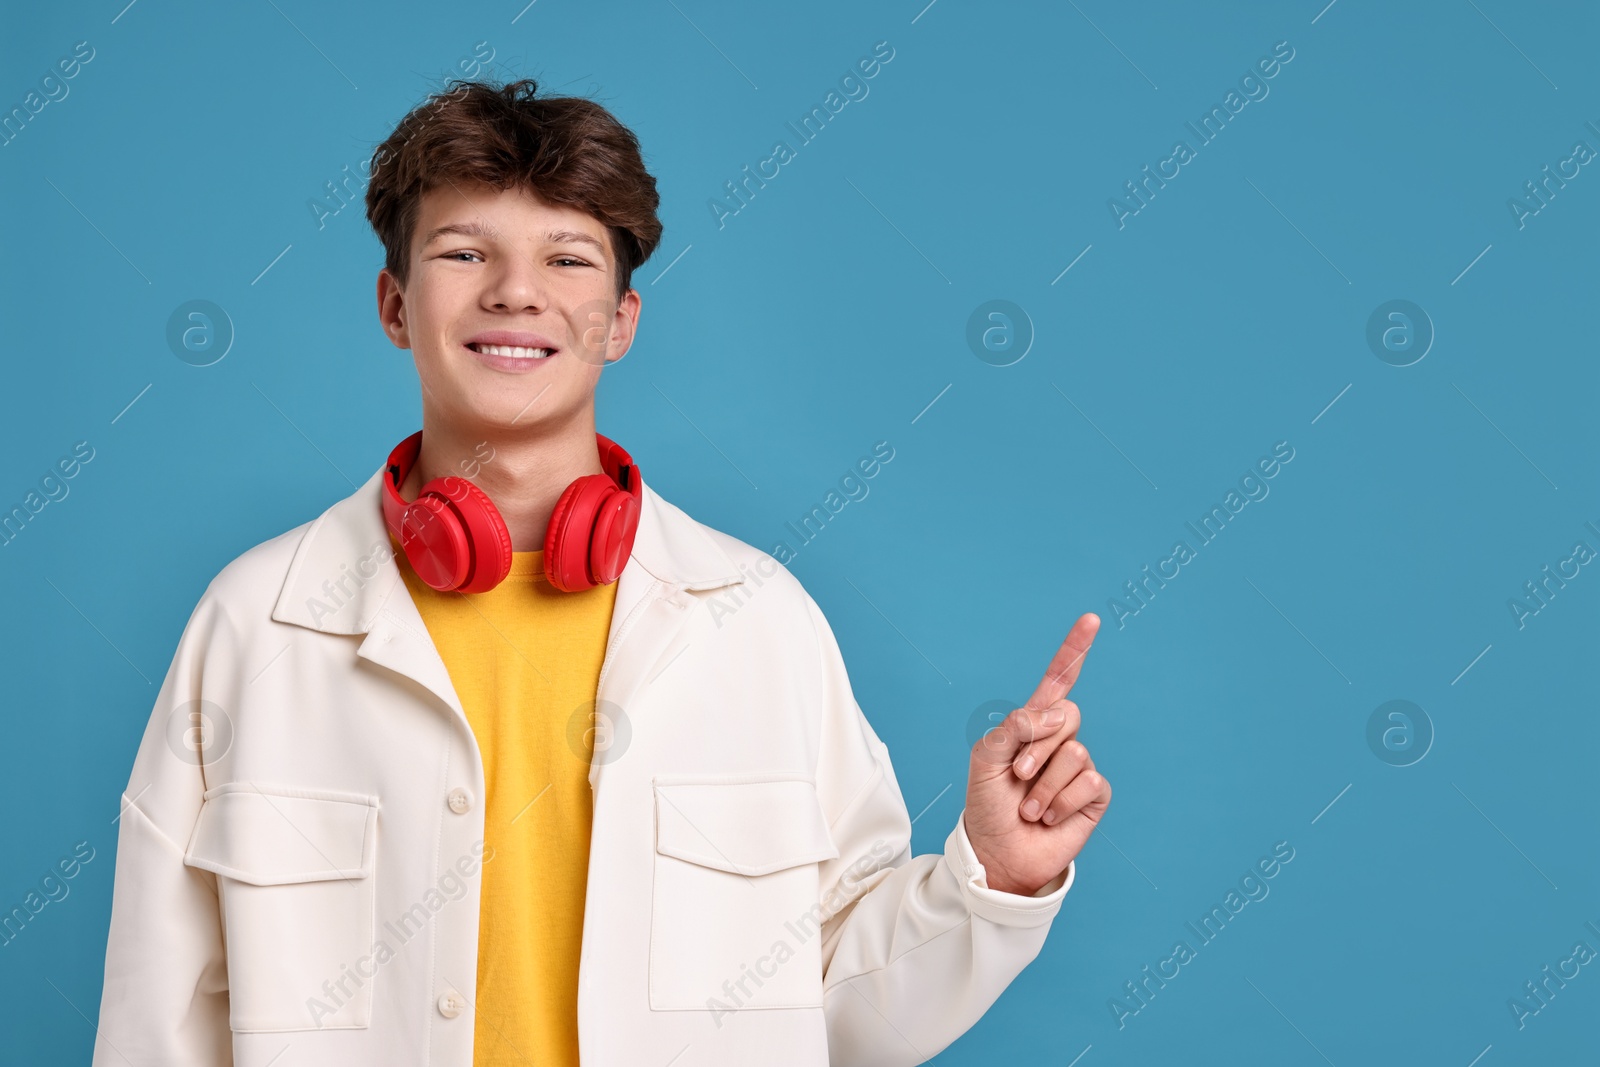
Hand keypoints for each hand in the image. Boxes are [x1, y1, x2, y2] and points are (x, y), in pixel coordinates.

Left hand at [962, 613, 1110, 896]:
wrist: (998, 853)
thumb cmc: (987, 805)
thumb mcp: (985, 759)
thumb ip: (1013, 727)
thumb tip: (1052, 713)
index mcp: (1031, 725)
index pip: (1058, 681)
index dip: (1074, 650)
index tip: (1091, 620)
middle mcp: (1059, 741)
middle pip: (1067, 715)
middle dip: (1037, 746)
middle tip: (1018, 776)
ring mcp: (1078, 768)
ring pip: (1075, 753)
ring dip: (1043, 785)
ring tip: (1028, 806)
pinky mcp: (1094, 796)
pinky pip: (1089, 781)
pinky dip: (1061, 802)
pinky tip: (1048, 817)